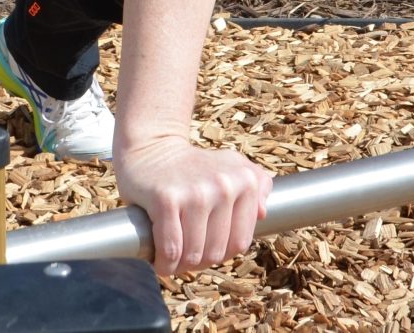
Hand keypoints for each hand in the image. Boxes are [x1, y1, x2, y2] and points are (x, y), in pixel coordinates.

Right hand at [113, 133, 272, 275]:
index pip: (239, 243)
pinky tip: (159, 261)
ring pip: (193, 255)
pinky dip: (163, 264)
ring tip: (171, 260)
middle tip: (185, 255)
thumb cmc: (192, 165)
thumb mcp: (231, 165)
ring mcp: (196, 193)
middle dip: (198, 262)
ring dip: (180, 267)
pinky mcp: (167, 200)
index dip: (221, 254)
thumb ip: (257, 184)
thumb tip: (262, 213)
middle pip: (215, 252)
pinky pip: (170, 250)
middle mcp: (224, 186)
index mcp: (245, 181)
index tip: (205, 250)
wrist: (151, 147)